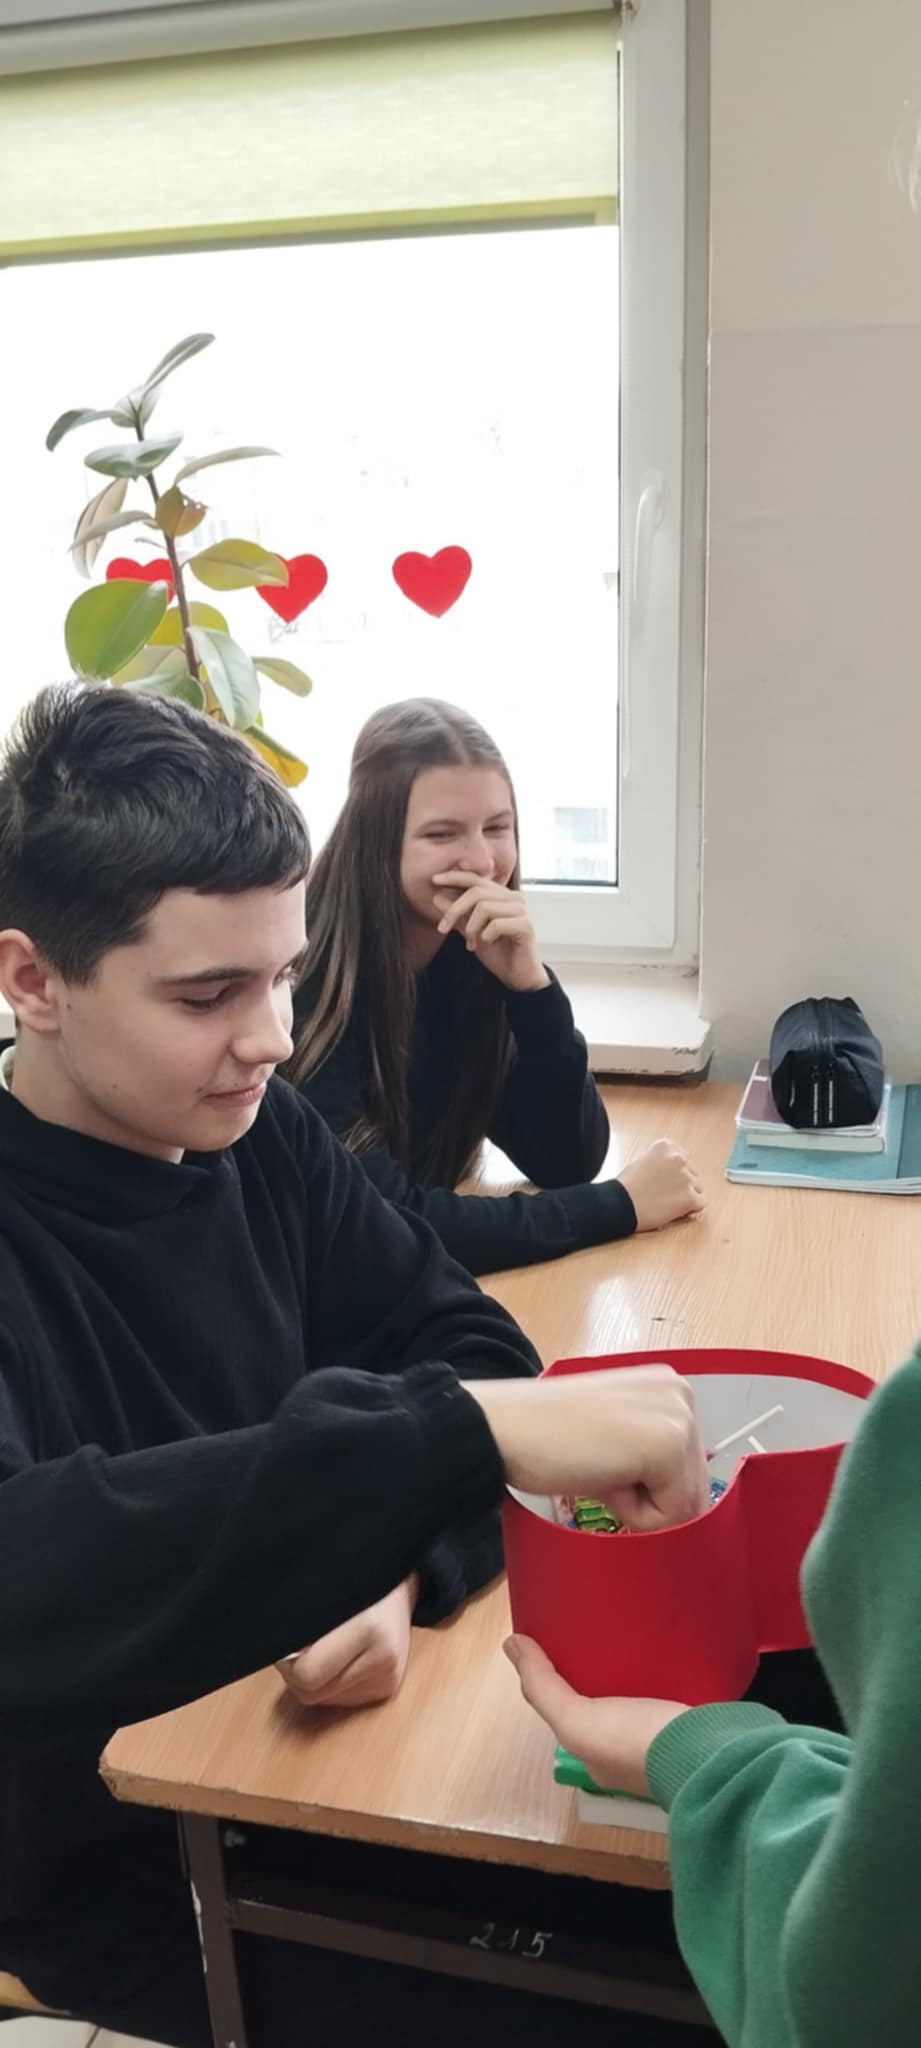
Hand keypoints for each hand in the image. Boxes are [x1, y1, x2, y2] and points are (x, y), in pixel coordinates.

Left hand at [278, 1576, 417, 1709]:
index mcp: (369, 1628)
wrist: (401, 1580)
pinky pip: (341, 1699)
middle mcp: (383, 1658)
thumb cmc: (356, 1577)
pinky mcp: (388, 1687)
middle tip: (297, 1645)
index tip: (284, 1642)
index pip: (307, 1674)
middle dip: (297, 1673)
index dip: (287, 1663)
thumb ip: (300, 1619)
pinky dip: (331, 1682)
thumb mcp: (325, 1588)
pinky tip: (338, 1656)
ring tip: (322, 1646)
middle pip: (312, 1693)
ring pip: (324, 1700)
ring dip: (314, 1678)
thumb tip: (275, 1652)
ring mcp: (388, 1676)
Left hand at [431, 869, 549, 992]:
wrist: (517, 976)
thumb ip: (457, 915)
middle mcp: (513, 898)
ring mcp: (521, 911)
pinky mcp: (526, 926)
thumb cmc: (497, 952)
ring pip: (485, 907)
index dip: (454, 877)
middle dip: (455, 910)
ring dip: (471, 928)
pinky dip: (486, 936)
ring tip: (471, 943)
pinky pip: (496, 924)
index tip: (434, 880)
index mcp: (501, 895)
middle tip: (443, 927)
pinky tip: (488, 944)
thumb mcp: (470, 931)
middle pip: (476, 892)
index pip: (475, 879)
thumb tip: (436, 897)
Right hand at [466, 1364, 707, 1530]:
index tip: (607, 1460)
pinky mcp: (667, 1445)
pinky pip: (669, 1515)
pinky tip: (600, 1477)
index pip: (690, 1469)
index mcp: (670, 1389)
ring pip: (685, 1505)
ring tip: (598, 1469)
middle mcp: (682, 1394)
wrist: (506, 1429)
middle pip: (694, 1488)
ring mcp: (678, 1417)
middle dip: (649, 1498)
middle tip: (599, 1466)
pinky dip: (632, 1512)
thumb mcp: (617, 1439)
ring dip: (640, 1506)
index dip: (650, 1487)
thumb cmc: (548, 1436)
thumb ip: (654, 1460)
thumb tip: (688, 1510)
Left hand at [505, 1635, 688, 1797]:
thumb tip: (511, 1644)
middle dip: (604, 1672)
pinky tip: (668, 1644)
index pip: (574, 1713)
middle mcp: (629, 1750)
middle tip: (602, 1627)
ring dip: (637, 1668)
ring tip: (633, 1627)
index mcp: (600, 1756)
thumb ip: (544, 1687)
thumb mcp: (576, 1720)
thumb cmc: (633, 1743)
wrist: (704, 1754)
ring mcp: (662, 1735)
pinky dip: (667, 1668)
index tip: (564, 1640)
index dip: (564, 1682)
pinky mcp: (691, 1716)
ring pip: (642, 1694)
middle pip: (609, 1702)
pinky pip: (672, 1687)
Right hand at [618, 1141, 704, 1230]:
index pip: (683, 1158)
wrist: (619, 1204)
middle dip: (682, 1184)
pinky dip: (690, 1210)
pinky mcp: (690, 1198)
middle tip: (664, 1194)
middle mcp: (679, 1158)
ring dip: (686, 1196)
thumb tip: (672, 1171)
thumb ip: (660, 1161)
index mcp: (666, 1146)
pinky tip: (675, 1211)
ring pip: (697, 1188)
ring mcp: (686, 1178)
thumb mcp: (642, 1161)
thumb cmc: (625, 1186)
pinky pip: (700, 1204)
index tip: (664, 1181)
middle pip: (692, 1173)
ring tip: (666, 1203)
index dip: (674, 1172)